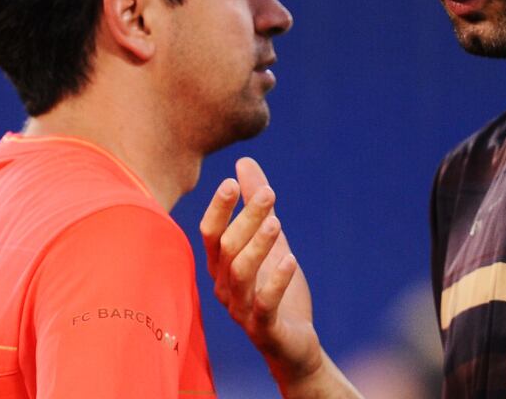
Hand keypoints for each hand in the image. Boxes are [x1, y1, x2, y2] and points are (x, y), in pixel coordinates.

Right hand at [200, 158, 360, 397]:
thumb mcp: (270, 241)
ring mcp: (241, 310)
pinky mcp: (263, 329)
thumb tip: (244, 162)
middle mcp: (225, 287)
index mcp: (221, 266)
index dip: (219, 209)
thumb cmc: (276, 289)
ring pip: (241, 274)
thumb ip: (255, 205)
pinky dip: (276, 282)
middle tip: (269, 193)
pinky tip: (291, 260)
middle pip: (227, 249)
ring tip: (277, 222)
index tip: (231, 182)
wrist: (293, 344)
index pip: (211, 234)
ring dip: (258, 246)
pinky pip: (264, 305)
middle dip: (247, 219)